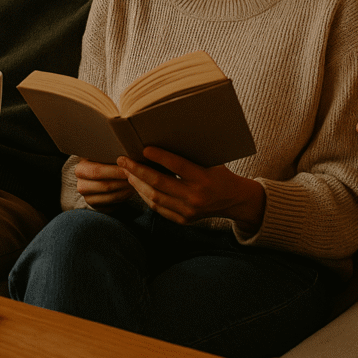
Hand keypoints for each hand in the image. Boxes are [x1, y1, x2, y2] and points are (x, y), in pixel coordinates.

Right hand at [74, 157, 134, 208]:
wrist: (99, 175)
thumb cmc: (103, 161)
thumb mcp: (103, 155)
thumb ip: (111, 155)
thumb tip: (126, 158)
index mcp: (80, 169)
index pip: (97, 171)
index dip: (114, 171)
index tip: (129, 168)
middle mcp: (81, 186)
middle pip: (105, 186)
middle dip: (123, 181)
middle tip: (136, 176)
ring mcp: (88, 198)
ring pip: (111, 196)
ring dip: (126, 190)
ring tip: (137, 182)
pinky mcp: (97, 207)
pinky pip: (113, 205)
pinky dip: (124, 197)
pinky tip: (131, 189)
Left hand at [119, 147, 264, 232]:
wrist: (234, 200)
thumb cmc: (219, 174)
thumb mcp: (210, 161)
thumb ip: (189, 154)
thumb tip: (162, 138)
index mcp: (204, 178)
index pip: (177, 166)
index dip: (159, 157)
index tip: (144, 148)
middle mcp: (195, 197)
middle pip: (159, 183)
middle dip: (137, 170)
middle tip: (123, 160)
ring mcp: (188, 211)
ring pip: (155, 197)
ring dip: (137, 184)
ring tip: (127, 172)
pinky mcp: (183, 220)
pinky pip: (159, 208)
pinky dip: (145, 196)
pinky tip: (137, 186)